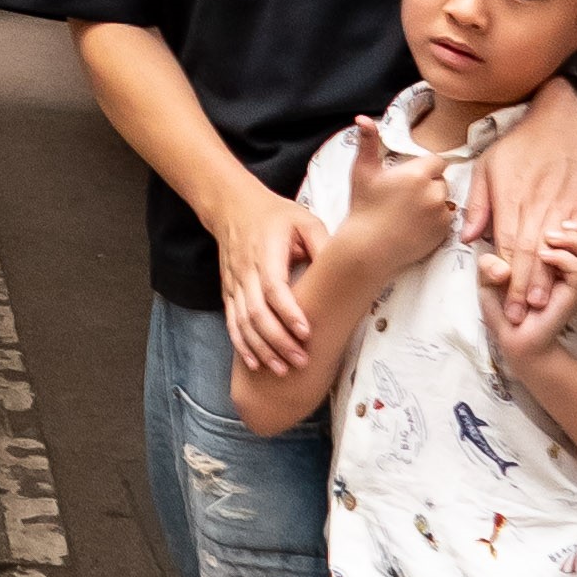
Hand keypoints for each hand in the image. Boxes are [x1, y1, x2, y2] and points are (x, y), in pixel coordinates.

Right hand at [216, 186, 322, 375]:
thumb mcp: (304, 220)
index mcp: (266, 251)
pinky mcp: (228, 292)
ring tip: (282, 369)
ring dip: (261, 348)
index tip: (307, 333)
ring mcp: (234, 283)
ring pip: (242, 323)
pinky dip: (242, 345)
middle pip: (256, 312)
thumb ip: (323, 244)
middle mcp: (246, 270)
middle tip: (301, 361)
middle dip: (278, 341)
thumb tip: (348, 269)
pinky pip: (232, 323)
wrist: (233, 207)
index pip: (273, 287)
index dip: (288, 313)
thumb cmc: (276, 216)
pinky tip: (255, 364)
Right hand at [344, 112, 457, 264]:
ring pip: (444, 200)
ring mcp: (440, 214)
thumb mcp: (362, 171)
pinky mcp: (443, 233)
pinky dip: (435, 220)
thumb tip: (362, 118)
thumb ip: (368, 141)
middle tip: (406, 195)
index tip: (410, 176)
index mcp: (417, 174)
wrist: (368, 248)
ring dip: (434, 202)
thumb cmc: (363, 207)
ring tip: (411, 211)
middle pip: (441, 181)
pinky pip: (446, 220)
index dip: (424, 167)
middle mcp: (434, 192)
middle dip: (429, 185)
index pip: (436, 161)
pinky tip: (416, 224)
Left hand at [467, 82, 576, 340]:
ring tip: (544, 305)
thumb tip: (469, 237)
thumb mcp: (489, 166)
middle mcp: (541, 212)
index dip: (508, 281)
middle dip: (526, 291)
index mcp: (514, 205)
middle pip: (532, 259)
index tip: (506, 307)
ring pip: (556, 254)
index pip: (510, 251)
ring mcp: (567, 211)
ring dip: (550, 281)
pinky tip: (572, 276)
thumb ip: (480, 205)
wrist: (567, 119)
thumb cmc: (523, 141)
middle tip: (522, 319)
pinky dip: (575, 259)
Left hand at [496, 224, 576, 368]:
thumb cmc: (501, 306)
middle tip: (562, 222)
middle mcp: (569, 266)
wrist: (512, 340)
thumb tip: (500, 266)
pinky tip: (547, 256)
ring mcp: (573, 280)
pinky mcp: (571, 293)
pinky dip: (566, 257)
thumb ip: (488, 265)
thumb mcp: (487, 279)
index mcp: (555, 256)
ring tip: (552, 237)